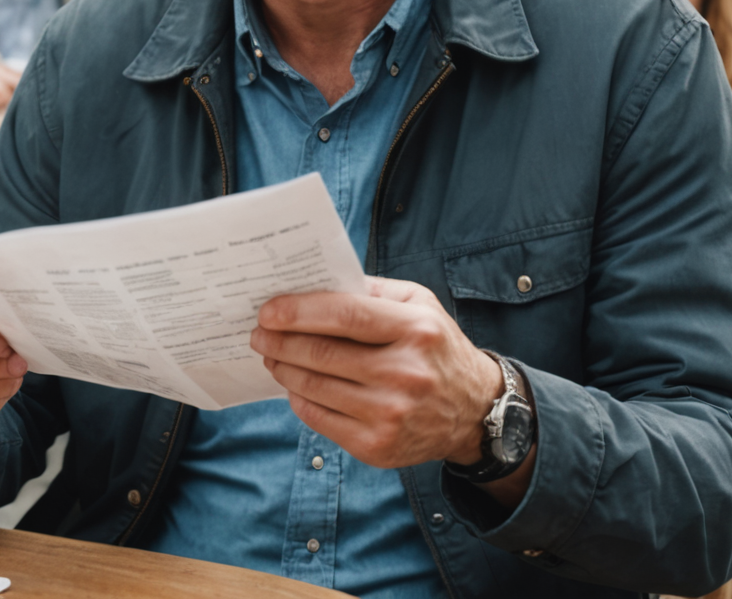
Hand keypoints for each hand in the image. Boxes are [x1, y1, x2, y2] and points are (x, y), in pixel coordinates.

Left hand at [251, 277, 503, 469]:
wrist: (473, 412)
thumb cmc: (436, 348)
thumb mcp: (420, 305)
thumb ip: (372, 291)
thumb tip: (313, 285)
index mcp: (416, 330)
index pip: (345, 315)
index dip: (299, 312)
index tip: (268, 311)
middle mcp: (406, 374)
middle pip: (323, 354)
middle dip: (280, 341)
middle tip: (259, 333)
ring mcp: (390, 414)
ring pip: (314, 388)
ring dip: (283, 369)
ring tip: (271, 356)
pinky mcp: (377, 446)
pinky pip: (319, 419)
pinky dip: (299, 399)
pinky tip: (294, 385)